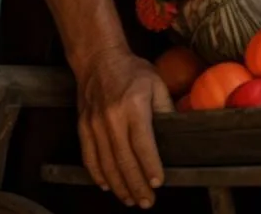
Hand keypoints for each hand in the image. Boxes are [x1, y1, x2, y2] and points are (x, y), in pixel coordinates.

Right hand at [73, 46, 173, 207]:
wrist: (98, 60)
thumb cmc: (132, 71)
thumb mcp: (157, 83)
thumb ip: (165, 109)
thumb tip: (177, 132)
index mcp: (133, 107)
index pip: (143, 144)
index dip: (150, 166)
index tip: (158, 182)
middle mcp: (112, 118)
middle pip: (124, 159)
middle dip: (136, 184)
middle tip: (146, 201)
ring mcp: (94, 124)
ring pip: (106, 163)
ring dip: (119, 185)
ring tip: (130, 199)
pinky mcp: (83, 127)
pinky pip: (89, 157)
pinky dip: (98, 175)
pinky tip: (108, 186)